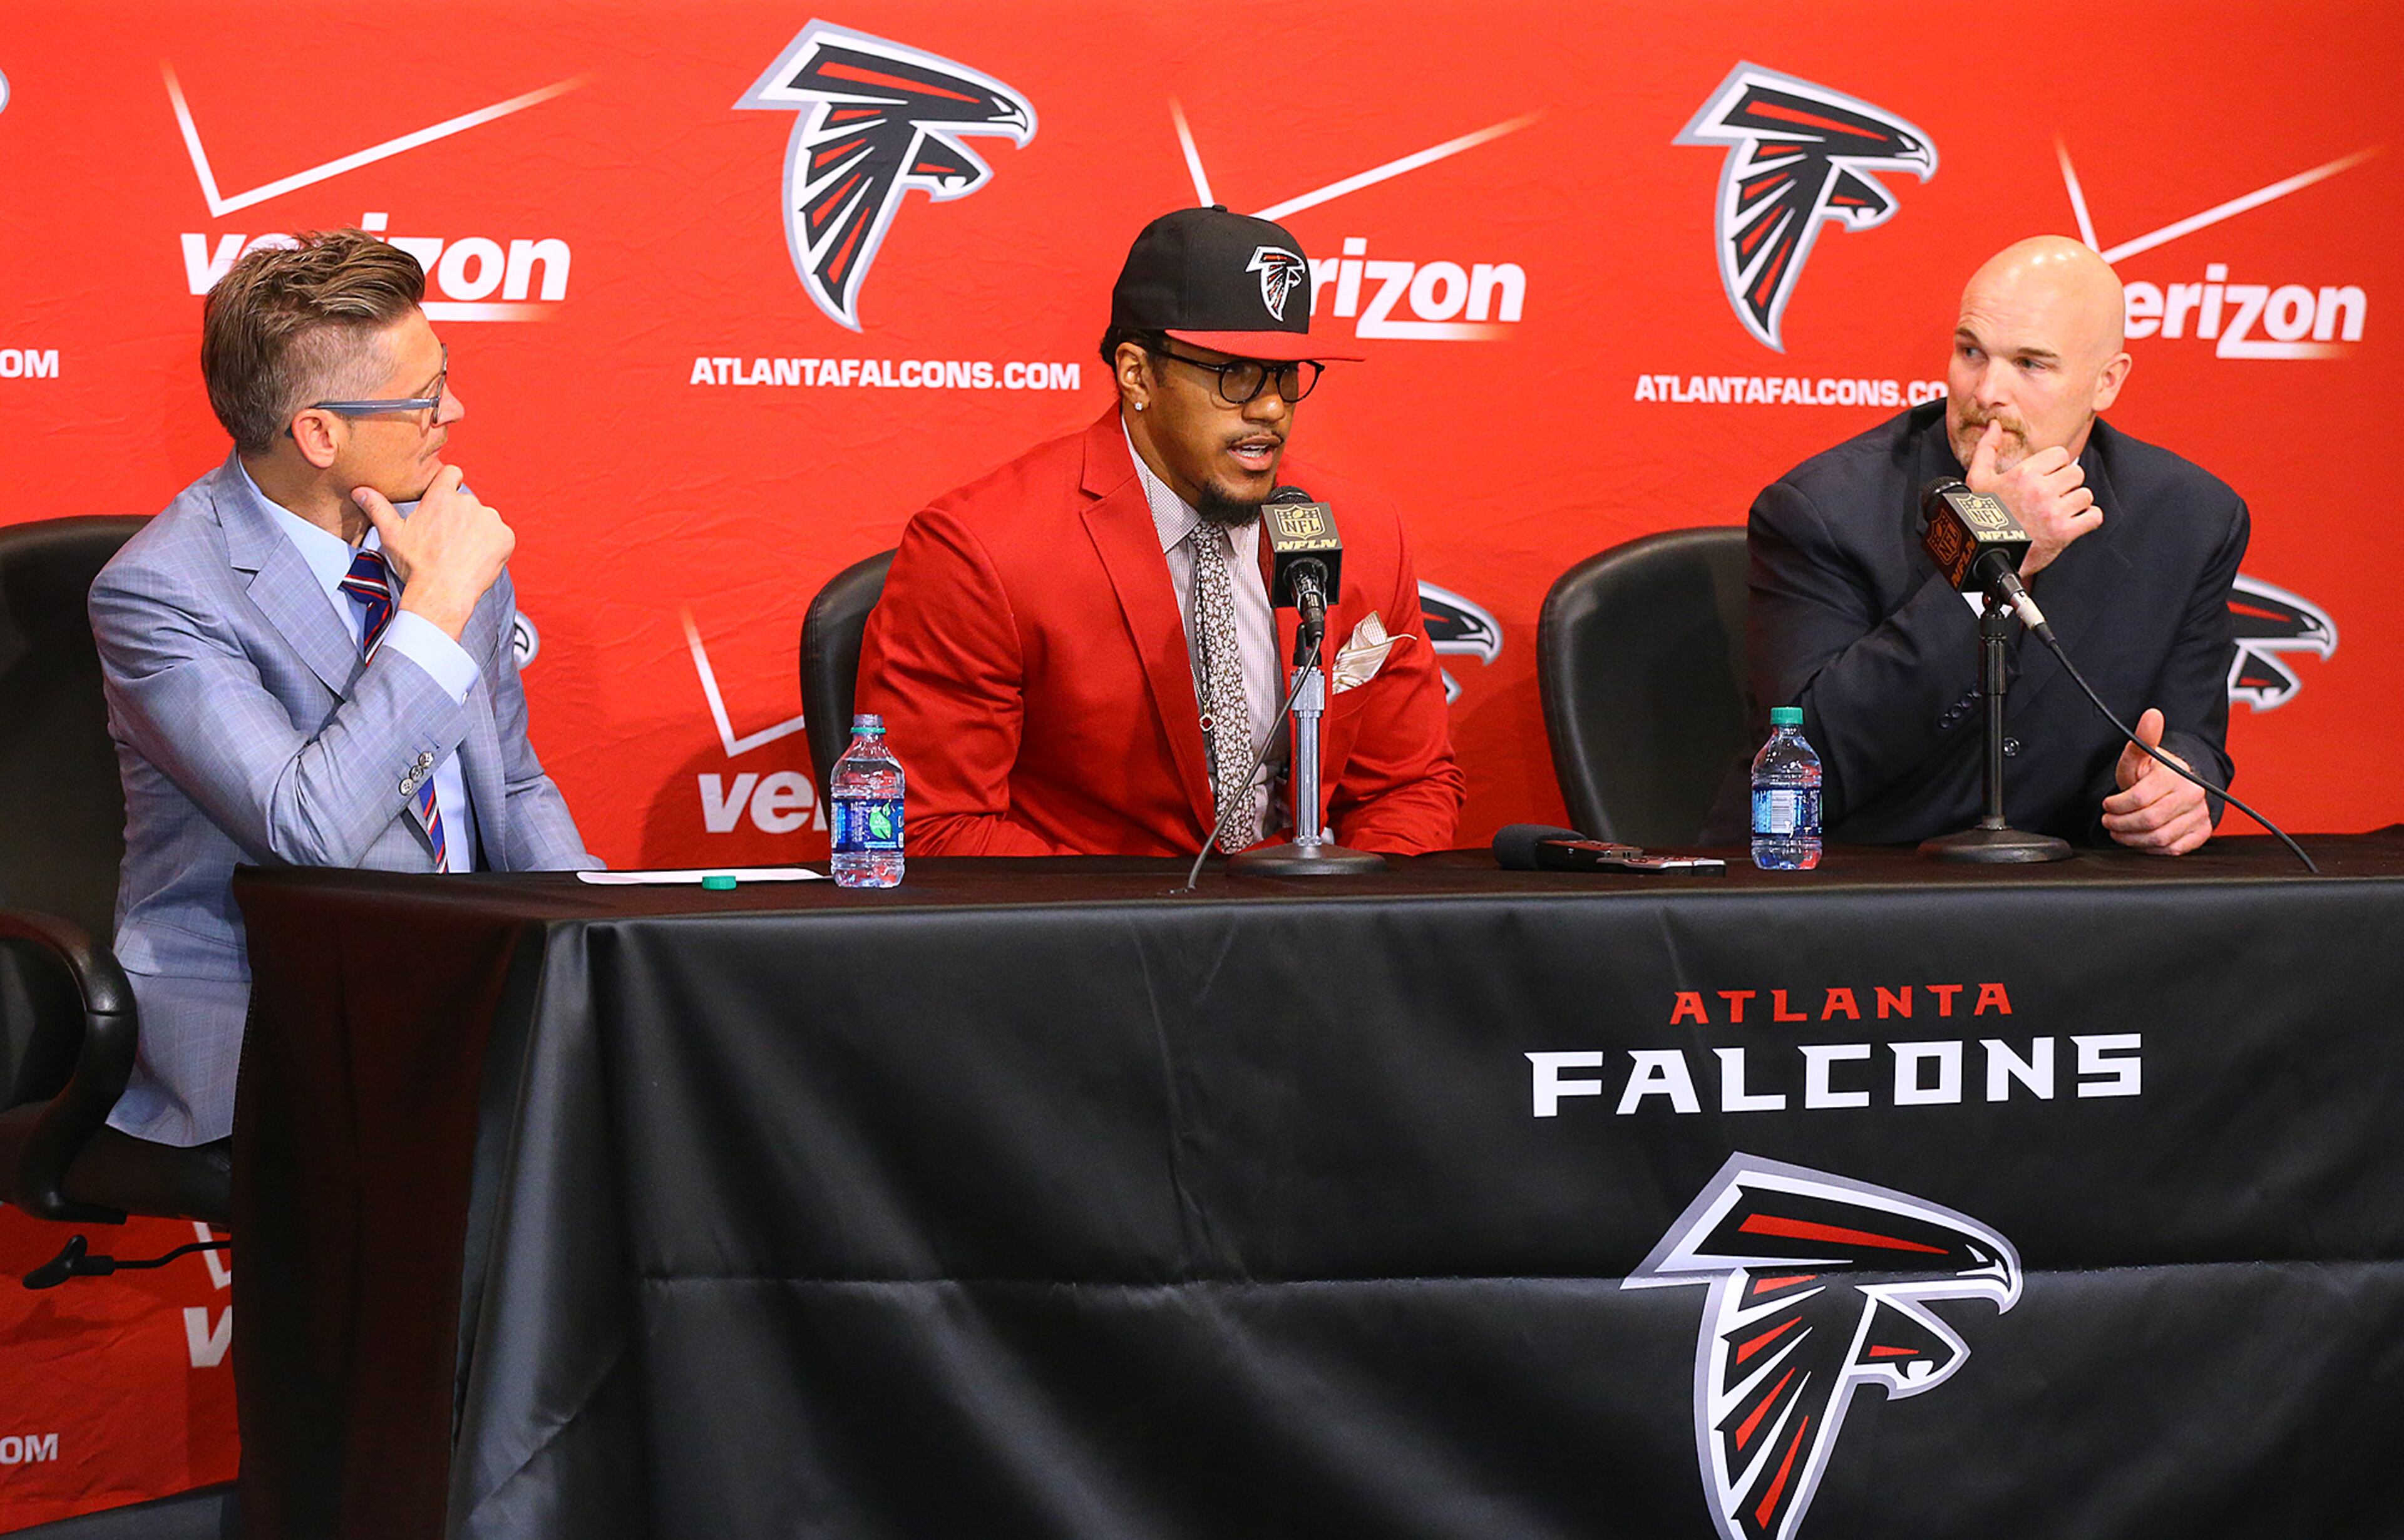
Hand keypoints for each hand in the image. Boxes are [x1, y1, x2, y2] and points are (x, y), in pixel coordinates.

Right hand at [354, 466, 513, 639]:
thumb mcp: (392, 534)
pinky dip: (493, 546)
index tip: (447, 497)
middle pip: (467, 503)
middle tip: (448, 542)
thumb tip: (359, 491)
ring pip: (484, 520)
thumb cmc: (416, 565)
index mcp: (440, 497)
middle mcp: (467, 502)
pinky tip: (477, 559)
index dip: (450, 483)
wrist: (442, 593)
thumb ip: (378, 508)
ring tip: (462, 553)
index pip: (451, 473)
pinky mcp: (505, 536)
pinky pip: (501, 536)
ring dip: (477, 532)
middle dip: (460, 518)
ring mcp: (489, 518)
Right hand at [1965, 420, 2100, 579]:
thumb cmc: (1982, 517)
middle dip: (2066, 485)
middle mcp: (2041, 490)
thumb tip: (1995, 425)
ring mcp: (2054, 512)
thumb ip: (1987, 449)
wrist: (1985, 556)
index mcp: (2025, 473)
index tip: (2044, 479)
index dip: (2054, 467)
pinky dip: (2086, 521)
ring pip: (2086, 495)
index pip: (2061, 455)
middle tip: (2051, 498)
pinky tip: (2070, 524)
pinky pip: (2094, 516)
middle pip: (2076, 473)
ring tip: (2058, 512)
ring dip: (2076, 504)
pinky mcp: (2065, 533)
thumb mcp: (1977, 480)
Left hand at [2101, 707, 2212, 854]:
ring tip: (2119, 831)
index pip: (2138, 798)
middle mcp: (2192, 795)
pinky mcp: (2201, 832)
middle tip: (2108, 821)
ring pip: (2159, 838)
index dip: (2116, 805)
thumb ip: (2141, 740)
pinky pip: (2173, 849)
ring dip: (2131, 838)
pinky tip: (2139, 839)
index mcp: (2176, 776)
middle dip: (2120, 824)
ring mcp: (2199, 815)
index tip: (2107, 804)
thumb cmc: (2157, 772)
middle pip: (2148, 820)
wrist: (2182, 783)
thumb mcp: (2141, 757)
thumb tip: (2152, 715)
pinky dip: (2151, 848)